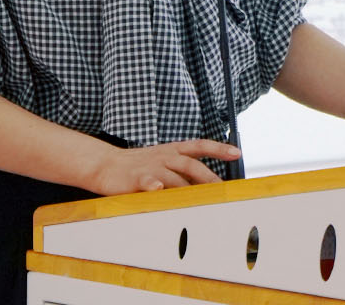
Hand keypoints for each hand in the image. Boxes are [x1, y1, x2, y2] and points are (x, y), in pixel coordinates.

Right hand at [86, 139, 241, 194]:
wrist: (106, 164)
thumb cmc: (139, 166)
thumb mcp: (163, 162)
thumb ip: (183, 171)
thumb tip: (207, 183)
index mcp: (173, 150)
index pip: (200, 146)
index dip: (219, 148)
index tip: (237, 153)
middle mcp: (165, 156)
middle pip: (191, 164)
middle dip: (209, 177)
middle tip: (223, 190)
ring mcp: (151, 167)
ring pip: (173, 176)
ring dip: (188, 187)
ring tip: (203, 198)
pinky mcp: (136, 179)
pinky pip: (146, 181)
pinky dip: (153, 185)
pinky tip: (159, 189)